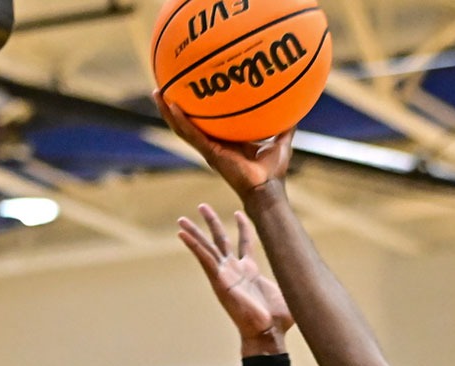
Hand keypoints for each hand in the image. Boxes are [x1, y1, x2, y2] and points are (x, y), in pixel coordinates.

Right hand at [155, 96, 293, 201]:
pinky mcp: (209, 153)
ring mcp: (208, 149)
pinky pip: (190, 134)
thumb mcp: (281, 139)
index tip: (188, 91)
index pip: (206, 122)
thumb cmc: (273, 171)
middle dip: (173, 106)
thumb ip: (286, 124)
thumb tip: (297, 106)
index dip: (195, 109)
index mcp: (225, 141)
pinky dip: (180, 120)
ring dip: (167, 111)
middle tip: (162, 88)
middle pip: (187, 122)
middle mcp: (212, 144)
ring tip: (157, 93)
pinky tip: (171, 105)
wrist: (267, 189)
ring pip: (181, 128)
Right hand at [178, 204, 292, 353]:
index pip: (244, 242)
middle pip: (221, 240)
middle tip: (202, 206)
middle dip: (212, 223)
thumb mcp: (289, 290)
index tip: (240, 211)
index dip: (243, 226)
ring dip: (195, 232)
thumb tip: (313, 274)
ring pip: (207, 248)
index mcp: (250, 270)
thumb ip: (295, 277)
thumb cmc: (280, 319)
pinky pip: (204, 260)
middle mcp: (235, 270)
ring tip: (181, 219)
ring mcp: (225, 275)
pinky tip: (182, 235)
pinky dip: (193, 246)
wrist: (268, 333)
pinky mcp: (219, 281)